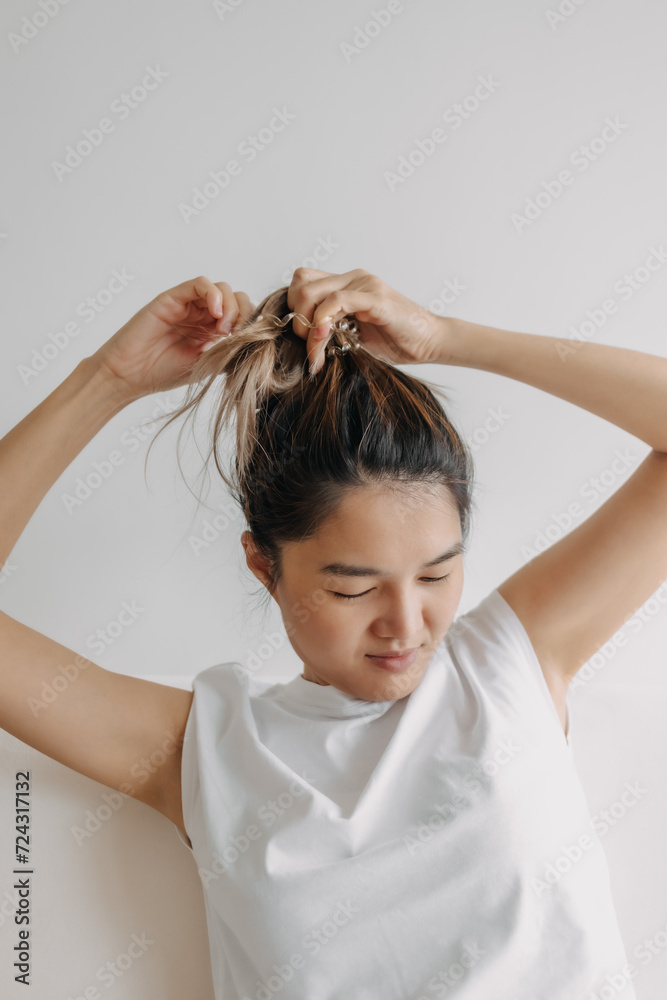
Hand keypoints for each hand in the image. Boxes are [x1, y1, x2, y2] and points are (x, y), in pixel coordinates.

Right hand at [87, 275, 254, 398]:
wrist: (130, 375)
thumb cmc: (164, 373)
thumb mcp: (209, 365)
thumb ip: (230, 350)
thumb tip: (257, 343)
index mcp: (213, 330)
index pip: (243, 315)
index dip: (251, 323)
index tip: (250, 341)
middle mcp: (202, 314)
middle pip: (237, 298)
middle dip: (244, 314)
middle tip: (236, 336)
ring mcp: (189, 304)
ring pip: (222, 289)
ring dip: (231, 306)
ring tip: (223, 329)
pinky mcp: (173, 297)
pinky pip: (200, 284)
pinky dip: (214, 294)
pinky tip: (216, 314)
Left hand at [286, 268, 448, 373]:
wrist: (430, 343)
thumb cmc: (394, 341)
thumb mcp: (351, 335)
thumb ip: (329, 328)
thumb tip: (301, 338)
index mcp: (345, 284)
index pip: (302, 281)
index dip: (295, 309)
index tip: (304, 339)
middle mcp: (352, 278)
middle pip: (300, 283)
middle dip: (297, 319)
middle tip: (310, 346)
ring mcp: (364, 284)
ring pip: (312, 292)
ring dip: (307, 324)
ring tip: (318, 349)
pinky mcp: (375, 297)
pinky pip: (337, 301)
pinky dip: (323, 321)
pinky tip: (326, 339)